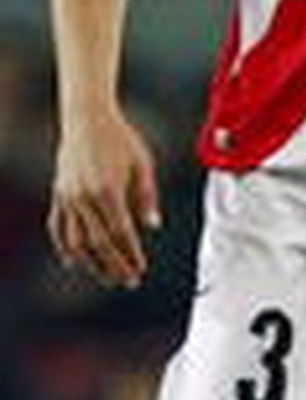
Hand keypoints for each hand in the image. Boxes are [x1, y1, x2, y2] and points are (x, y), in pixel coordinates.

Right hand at [49, 109, 161, 286]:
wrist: (87, 117)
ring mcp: (67, 197)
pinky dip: (64, 247)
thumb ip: (147, 196)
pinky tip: (74, 263)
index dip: (130, 254)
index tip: (141, 269)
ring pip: (76, 241)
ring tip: (107, 277)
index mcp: (107, 190)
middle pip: (99, 243)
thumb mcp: (143, 164)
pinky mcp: (58, 194)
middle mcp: (83, 197)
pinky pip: (58, 227)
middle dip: (114, 265)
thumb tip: (153, 226)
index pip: (120, 233)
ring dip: (91, 263)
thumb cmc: (120, 138)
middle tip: (129, 281)